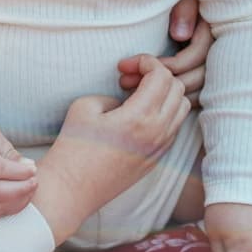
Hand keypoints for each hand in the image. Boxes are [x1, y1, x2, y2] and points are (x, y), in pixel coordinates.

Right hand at [59, 55, 188, 171]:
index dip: (144, 61)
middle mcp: (157, 133)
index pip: (162, 75)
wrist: (71, 190)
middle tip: (128, 78)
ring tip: (134, 95)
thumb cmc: (73, 149)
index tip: (123, 66)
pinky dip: (163, 111)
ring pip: (181, 108)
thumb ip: (112, 95)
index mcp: (140, 118)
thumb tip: (124, 100)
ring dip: (163, 93)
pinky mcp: (156, 159)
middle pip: (177, 88)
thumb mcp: (85, 107)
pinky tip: (137, 113)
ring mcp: (160, 148)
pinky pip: (173, 126)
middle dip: (155, 74)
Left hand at [118, 0, 212, 104]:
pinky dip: (170, 98)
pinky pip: (193, 95)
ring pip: (194, 89)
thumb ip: (184, 9)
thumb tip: (180, 35)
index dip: (165, 64)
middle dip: (158, 83)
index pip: (195, 56)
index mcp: (214, 30)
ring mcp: (212, 64)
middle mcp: (218, 50)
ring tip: (127, 88)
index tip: (133, 63)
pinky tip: (146, 97)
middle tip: (123, 81)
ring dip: (162, 94)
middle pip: (195, 77)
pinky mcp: (201, 73)